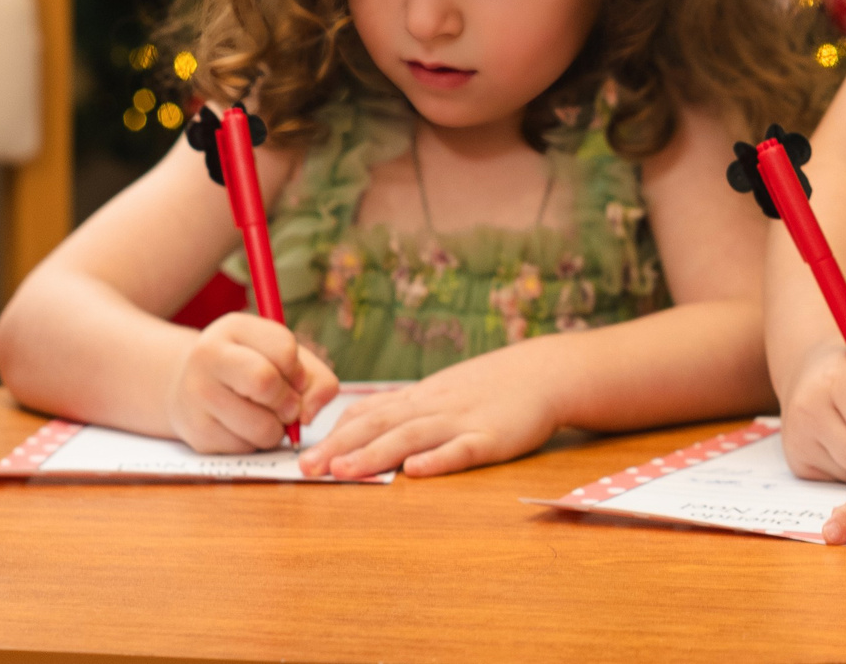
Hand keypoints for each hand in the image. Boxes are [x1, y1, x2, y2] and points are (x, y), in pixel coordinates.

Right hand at [166, 313, 339, 452]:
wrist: (192, 386)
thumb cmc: (251, 369)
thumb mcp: (285, 360)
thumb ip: (316, 380)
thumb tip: (307, 416)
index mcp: (234, 327)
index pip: (284, 349)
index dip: (298, 371)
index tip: (293, 378)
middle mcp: (208, 356)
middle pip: (265, 382)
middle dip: (289, 402)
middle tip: (288, 407)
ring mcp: (197, 395)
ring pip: (260, 426)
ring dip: (276, 429)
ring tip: (266, 418)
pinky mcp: (197, 432)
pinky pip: (246, 448)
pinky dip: (256, 444)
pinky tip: (245, 428)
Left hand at [300, 339, 565, 479]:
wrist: (543, 373)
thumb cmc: (488, 388)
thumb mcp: (441, 393)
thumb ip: (404, 411)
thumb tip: (357, 428)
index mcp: (419, 399)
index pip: (368, 411)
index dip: (334, 432)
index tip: (302, 452)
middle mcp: (433, 407)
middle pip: (380, 424)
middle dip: (339, 447)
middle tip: (304, 469)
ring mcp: (462, 422)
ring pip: (411, 436)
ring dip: (375, 454)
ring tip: (343, 471)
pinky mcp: (493, 438)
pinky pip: (463, 449)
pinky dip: (438, 459)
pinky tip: (416, 471)